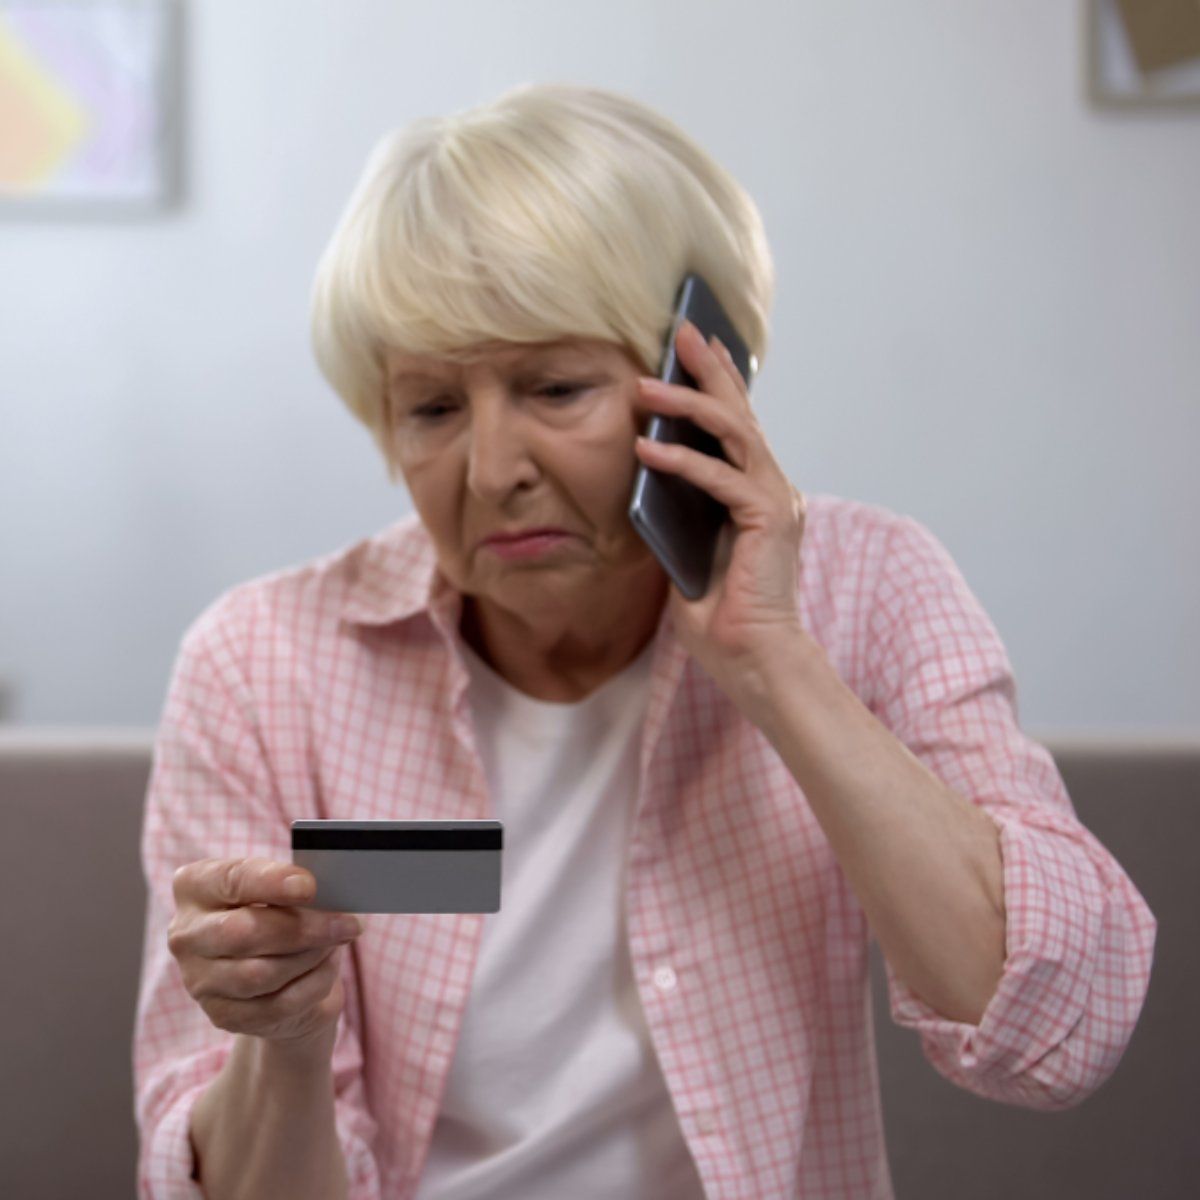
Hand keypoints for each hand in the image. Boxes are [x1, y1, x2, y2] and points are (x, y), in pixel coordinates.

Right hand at [168, 858, 362, 1048]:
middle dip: (303, 928)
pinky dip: (312, 984)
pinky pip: (277, 1004)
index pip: (231, 880)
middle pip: (243, 933)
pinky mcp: (222, 1015)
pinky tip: (326, 968)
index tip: (309, 886)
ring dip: (311, 957)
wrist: (274, 971)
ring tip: (336, 943)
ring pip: (261, 973)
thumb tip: (326, 894)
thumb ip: (295, 886)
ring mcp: (199, 980)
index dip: (271, 882)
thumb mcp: (282, 889)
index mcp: (195, 887)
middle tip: (346, 924)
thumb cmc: (279, 913)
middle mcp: (187, 934)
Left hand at [634, 319, 808, 717]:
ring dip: (688, 404)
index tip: (692, 348)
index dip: (716, 384)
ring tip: (644, 384)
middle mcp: (772, 490)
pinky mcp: (768, 520)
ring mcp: (775, 502)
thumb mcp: (685, 554)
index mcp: (756, 495)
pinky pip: (721, 478)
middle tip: (682, 331)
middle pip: (741, 414)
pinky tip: (646, 447)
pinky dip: (682, 461)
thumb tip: (643, 477)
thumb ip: (675, 516)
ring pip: (735, 434)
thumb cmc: (722, 618)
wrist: (754, 662)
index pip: (735, 428)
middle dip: (709, 370)